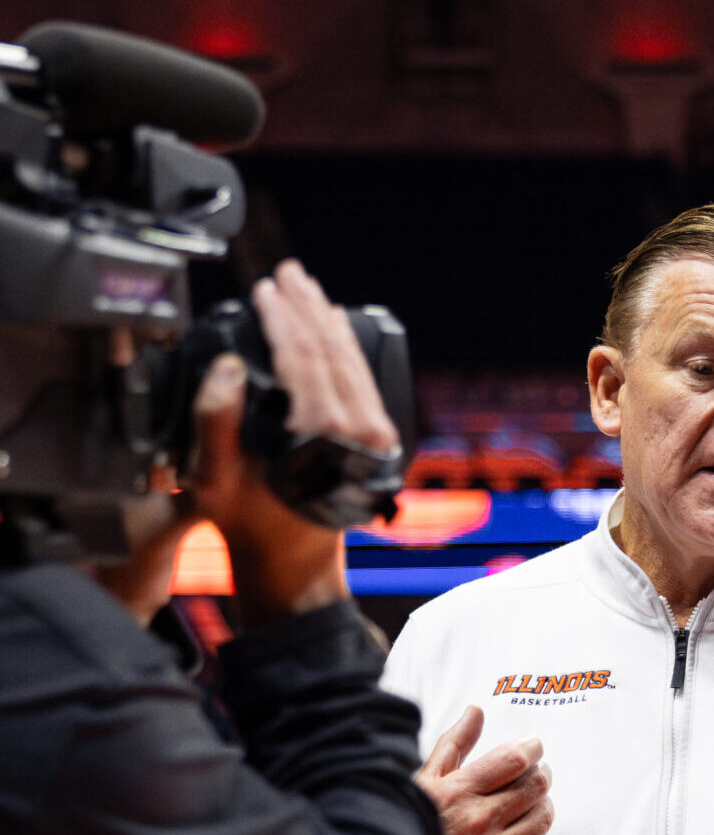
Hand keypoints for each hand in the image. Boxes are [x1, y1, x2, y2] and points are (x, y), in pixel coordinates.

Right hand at [190, 260, 398, 626]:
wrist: (295, 560)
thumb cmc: (252, 522)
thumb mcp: (215, 476)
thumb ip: (216, 418)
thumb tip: (226, 366)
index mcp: (319, 435)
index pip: (302, 356)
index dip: (283, 317)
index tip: (265, 289)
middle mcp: (357, 433)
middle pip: (333, 351)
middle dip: (309, 307)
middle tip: (289, 274)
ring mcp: (374, 437)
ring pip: (353, 363)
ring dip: (330, 322)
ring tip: (308, 291)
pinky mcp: (378, 441)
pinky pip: (364, 382)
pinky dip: (347, 351)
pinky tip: (333, 331)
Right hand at [416, 705, 552, 834]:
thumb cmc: (409, 828)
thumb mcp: (425, 781)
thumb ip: (454, 745)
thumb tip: (476, 711)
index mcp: (459, 792)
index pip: (515, 760)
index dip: (532, 748)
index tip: (533, 746)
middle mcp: (480, 822)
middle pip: (537, 787)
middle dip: (542, 774)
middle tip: (536, 773)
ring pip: (542, 819)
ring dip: (541, 805)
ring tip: (529, 804)